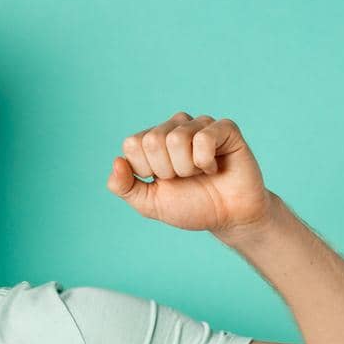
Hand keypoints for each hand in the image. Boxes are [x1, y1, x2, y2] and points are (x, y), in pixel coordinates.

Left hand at [106, 112, 272, 234]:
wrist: (228, 218)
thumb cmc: (190, 207)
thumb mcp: (149, 203)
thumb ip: (124, 187)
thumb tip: (116, 162)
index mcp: (153, 141)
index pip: (133, 144)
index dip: (146, 170)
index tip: (164, 181)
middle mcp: (175, 127)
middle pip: (153, 140)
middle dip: (167, 170)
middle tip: (184, 178)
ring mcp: (200, 125)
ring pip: (176, 138)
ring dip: (187, 168)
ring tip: (199, 173)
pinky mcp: (225, 129)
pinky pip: (204, 138)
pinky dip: (206, 162)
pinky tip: (214, 168)